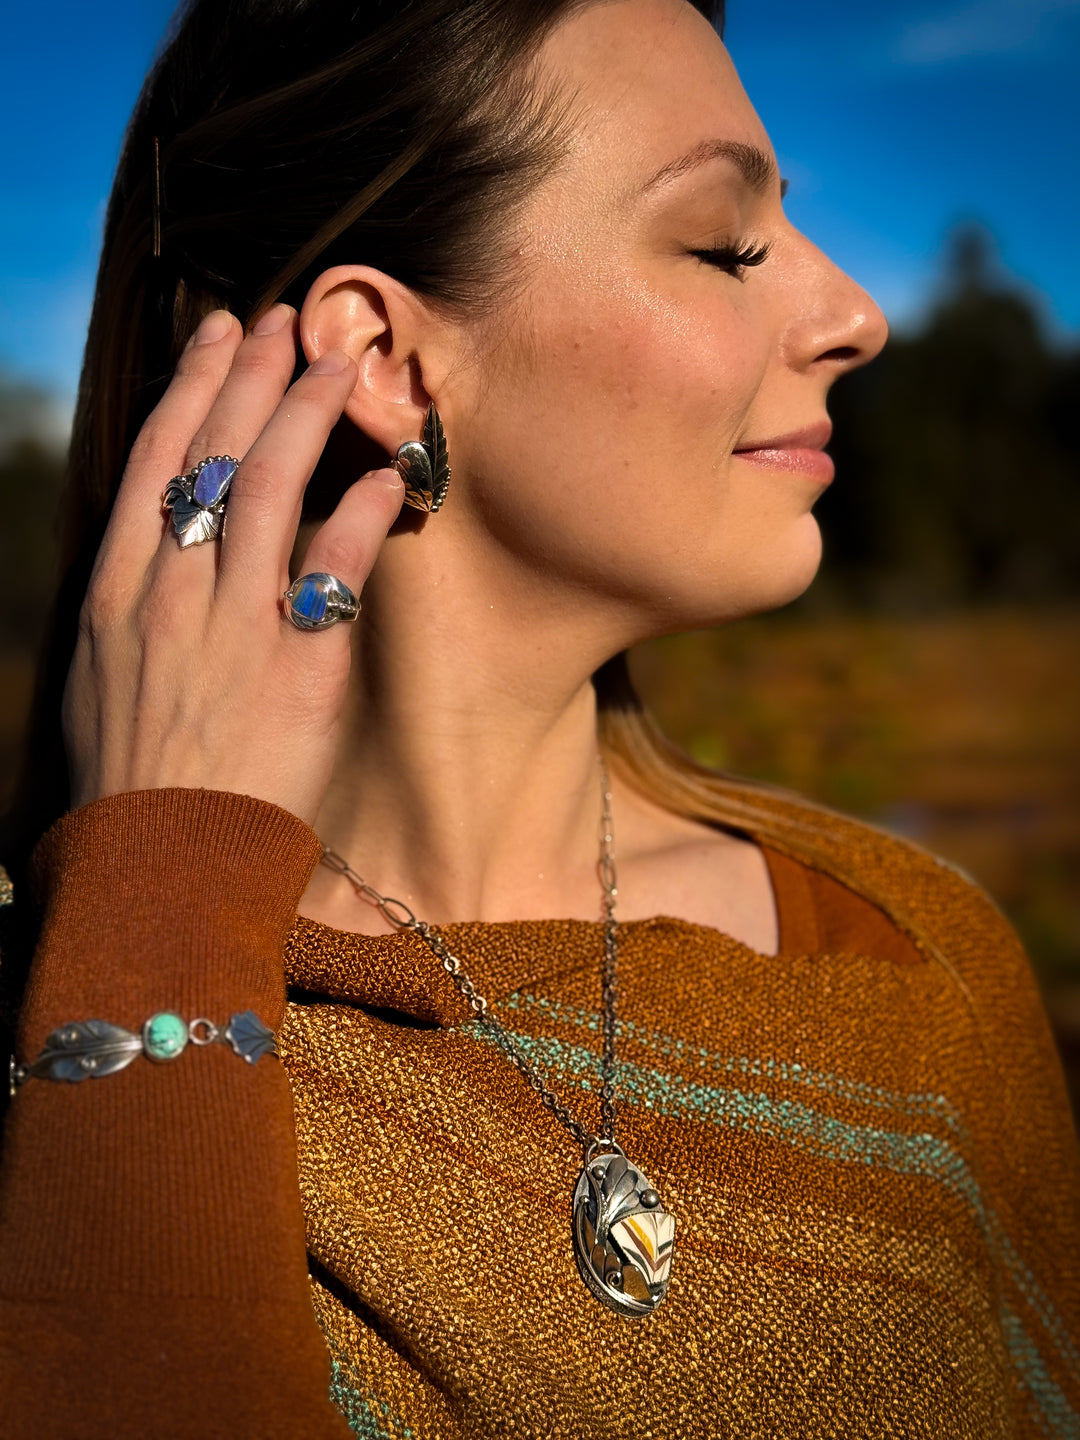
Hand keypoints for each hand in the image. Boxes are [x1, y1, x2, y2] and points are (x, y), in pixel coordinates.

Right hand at [63, 305, 403, 824]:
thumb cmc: (131, 782)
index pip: (156, 460)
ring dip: (308, 414)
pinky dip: (359, 517)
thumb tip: (162, 555)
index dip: (192, 387)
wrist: (157, 868)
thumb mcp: (101, 682)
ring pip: (271, 490)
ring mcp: (231, 627)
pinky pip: (331, 573)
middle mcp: (171, 594)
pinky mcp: (294, 671)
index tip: (218, 333)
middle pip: (216, 455)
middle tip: (291, 321)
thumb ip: (134, 610)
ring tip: (341, 363)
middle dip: (254, 376)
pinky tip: (386, 474)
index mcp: (118, 592)